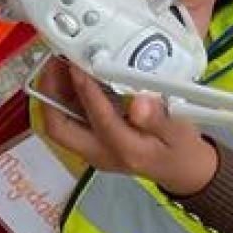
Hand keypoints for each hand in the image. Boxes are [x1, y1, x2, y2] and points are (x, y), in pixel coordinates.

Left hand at [34, 56, 218, 196]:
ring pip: (59, 124)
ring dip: (54, 94)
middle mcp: (101, 153)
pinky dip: (64, 97)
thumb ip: (159, 119)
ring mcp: (93, 150)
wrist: (181, 171)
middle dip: (51, 94)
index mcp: (125, 150)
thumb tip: (139, 103)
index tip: (80, 63)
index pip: (99, 118)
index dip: (87, 89)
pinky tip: (71, 75)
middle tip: (55, 62)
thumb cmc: (181, 148)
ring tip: (60, 62)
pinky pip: (68, 121)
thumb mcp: (180, 132)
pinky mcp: (92, 143)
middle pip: (60, 128)